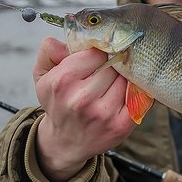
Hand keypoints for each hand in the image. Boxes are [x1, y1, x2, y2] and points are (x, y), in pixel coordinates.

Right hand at [33, 37, 135, 181]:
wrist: (65, 142)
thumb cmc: (57, 102)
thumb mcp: (43, 76)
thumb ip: (50, 51)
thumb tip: (68, 39)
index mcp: (62, 82)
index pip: (96, 53)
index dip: (98, 54)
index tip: (95, 60)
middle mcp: (82, 100)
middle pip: (113, 66)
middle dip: (110, 67)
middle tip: (103, 74)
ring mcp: (104, 115)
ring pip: (126, 80)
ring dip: (122, 80)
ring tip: (111, 86)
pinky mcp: (121, 126)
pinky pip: (138, 97)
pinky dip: (135, 92)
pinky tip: (125, 93)